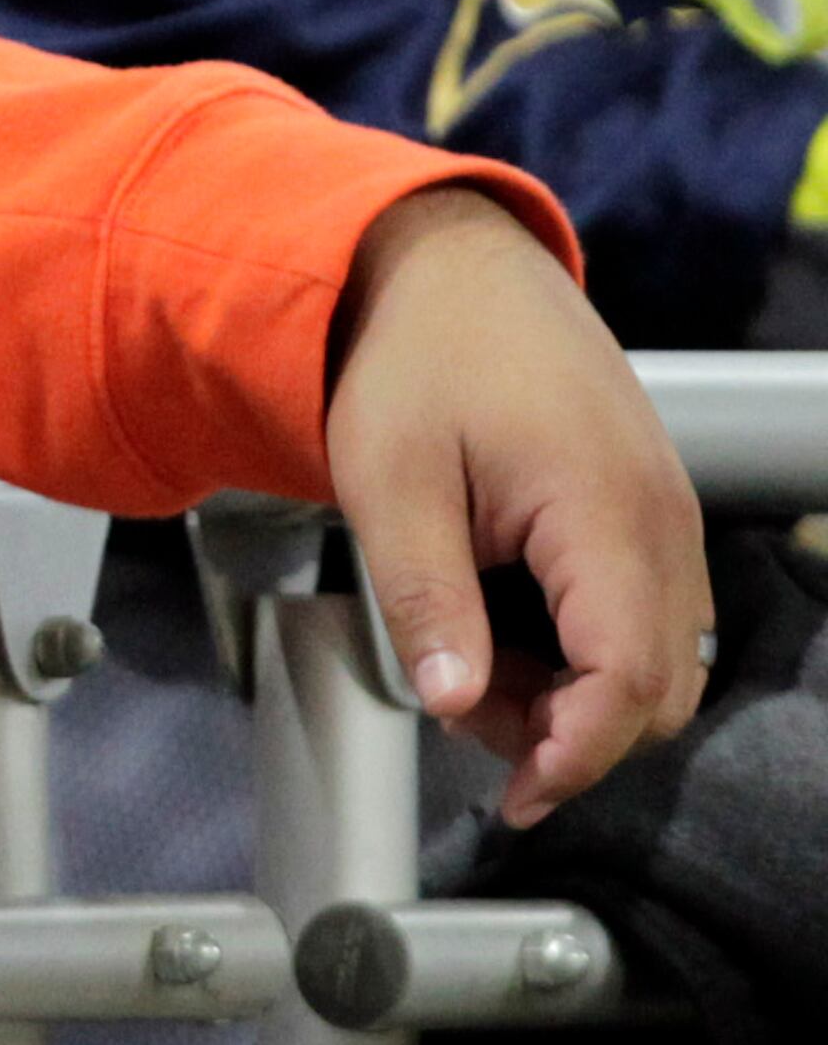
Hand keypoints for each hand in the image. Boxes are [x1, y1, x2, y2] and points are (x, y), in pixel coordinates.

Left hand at [324, 186, 711, 824]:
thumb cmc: (413, 355)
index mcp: (603, 513)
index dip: (574, 752)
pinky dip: (585, 643)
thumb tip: (452, 704)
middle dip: (566, 727)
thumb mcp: (388, 481)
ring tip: (468, 651)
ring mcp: (665, 511)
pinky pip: (648, 610)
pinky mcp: (649, 505)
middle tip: (460, 699)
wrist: (446, 263)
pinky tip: (502, 617)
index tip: (512, 790)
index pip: (628, 680)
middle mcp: (660, 519)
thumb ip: (425, 601)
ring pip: (659, 656)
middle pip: (658, 687)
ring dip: (574, 688)